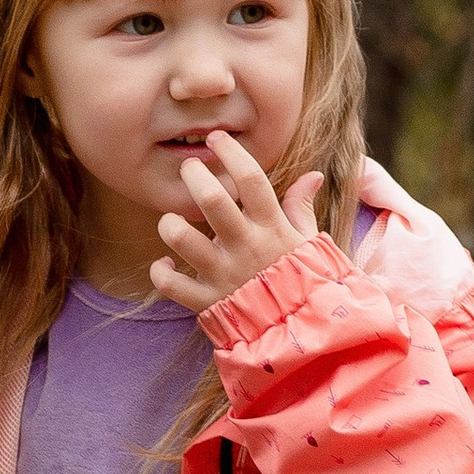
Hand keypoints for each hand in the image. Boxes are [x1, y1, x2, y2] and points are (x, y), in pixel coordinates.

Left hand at [149, 133, 324, 317]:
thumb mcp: (309, 243)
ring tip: (172, 219)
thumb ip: (302, 208)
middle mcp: (245, 247)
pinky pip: (170, 285)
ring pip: (181, 238)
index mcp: (272, 228)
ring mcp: (223, 274)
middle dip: (194, 176)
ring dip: (170, 223)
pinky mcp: (206, 302)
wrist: (299, 334)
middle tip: (189, 168)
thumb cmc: (303, 282)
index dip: (231, 152)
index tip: (218, 139)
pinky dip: (161, 271)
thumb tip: (313, 175)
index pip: (251, 178)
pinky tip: (167, 263)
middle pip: (212, 199)